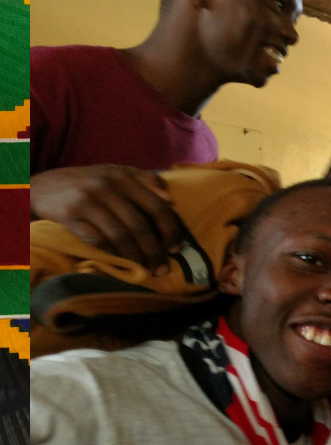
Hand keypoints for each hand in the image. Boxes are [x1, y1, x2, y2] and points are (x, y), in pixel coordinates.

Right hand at [30, 165, 181, 273]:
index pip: (157, 206)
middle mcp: (107, 186)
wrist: (40, 186)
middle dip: (155, 251)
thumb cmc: (87, 183)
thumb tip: (171, 201)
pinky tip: (121, 262)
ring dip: (136, 257)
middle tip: (163, 269)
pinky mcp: (70, 215)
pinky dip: (112, 253)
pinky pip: (97, 240)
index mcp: (124, 176)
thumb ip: (145, 181)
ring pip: (121, 236)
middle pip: (140, 225)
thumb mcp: (115, 174)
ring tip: (146, 270)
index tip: (176, 248)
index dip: (170, 229)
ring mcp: (88, 200)